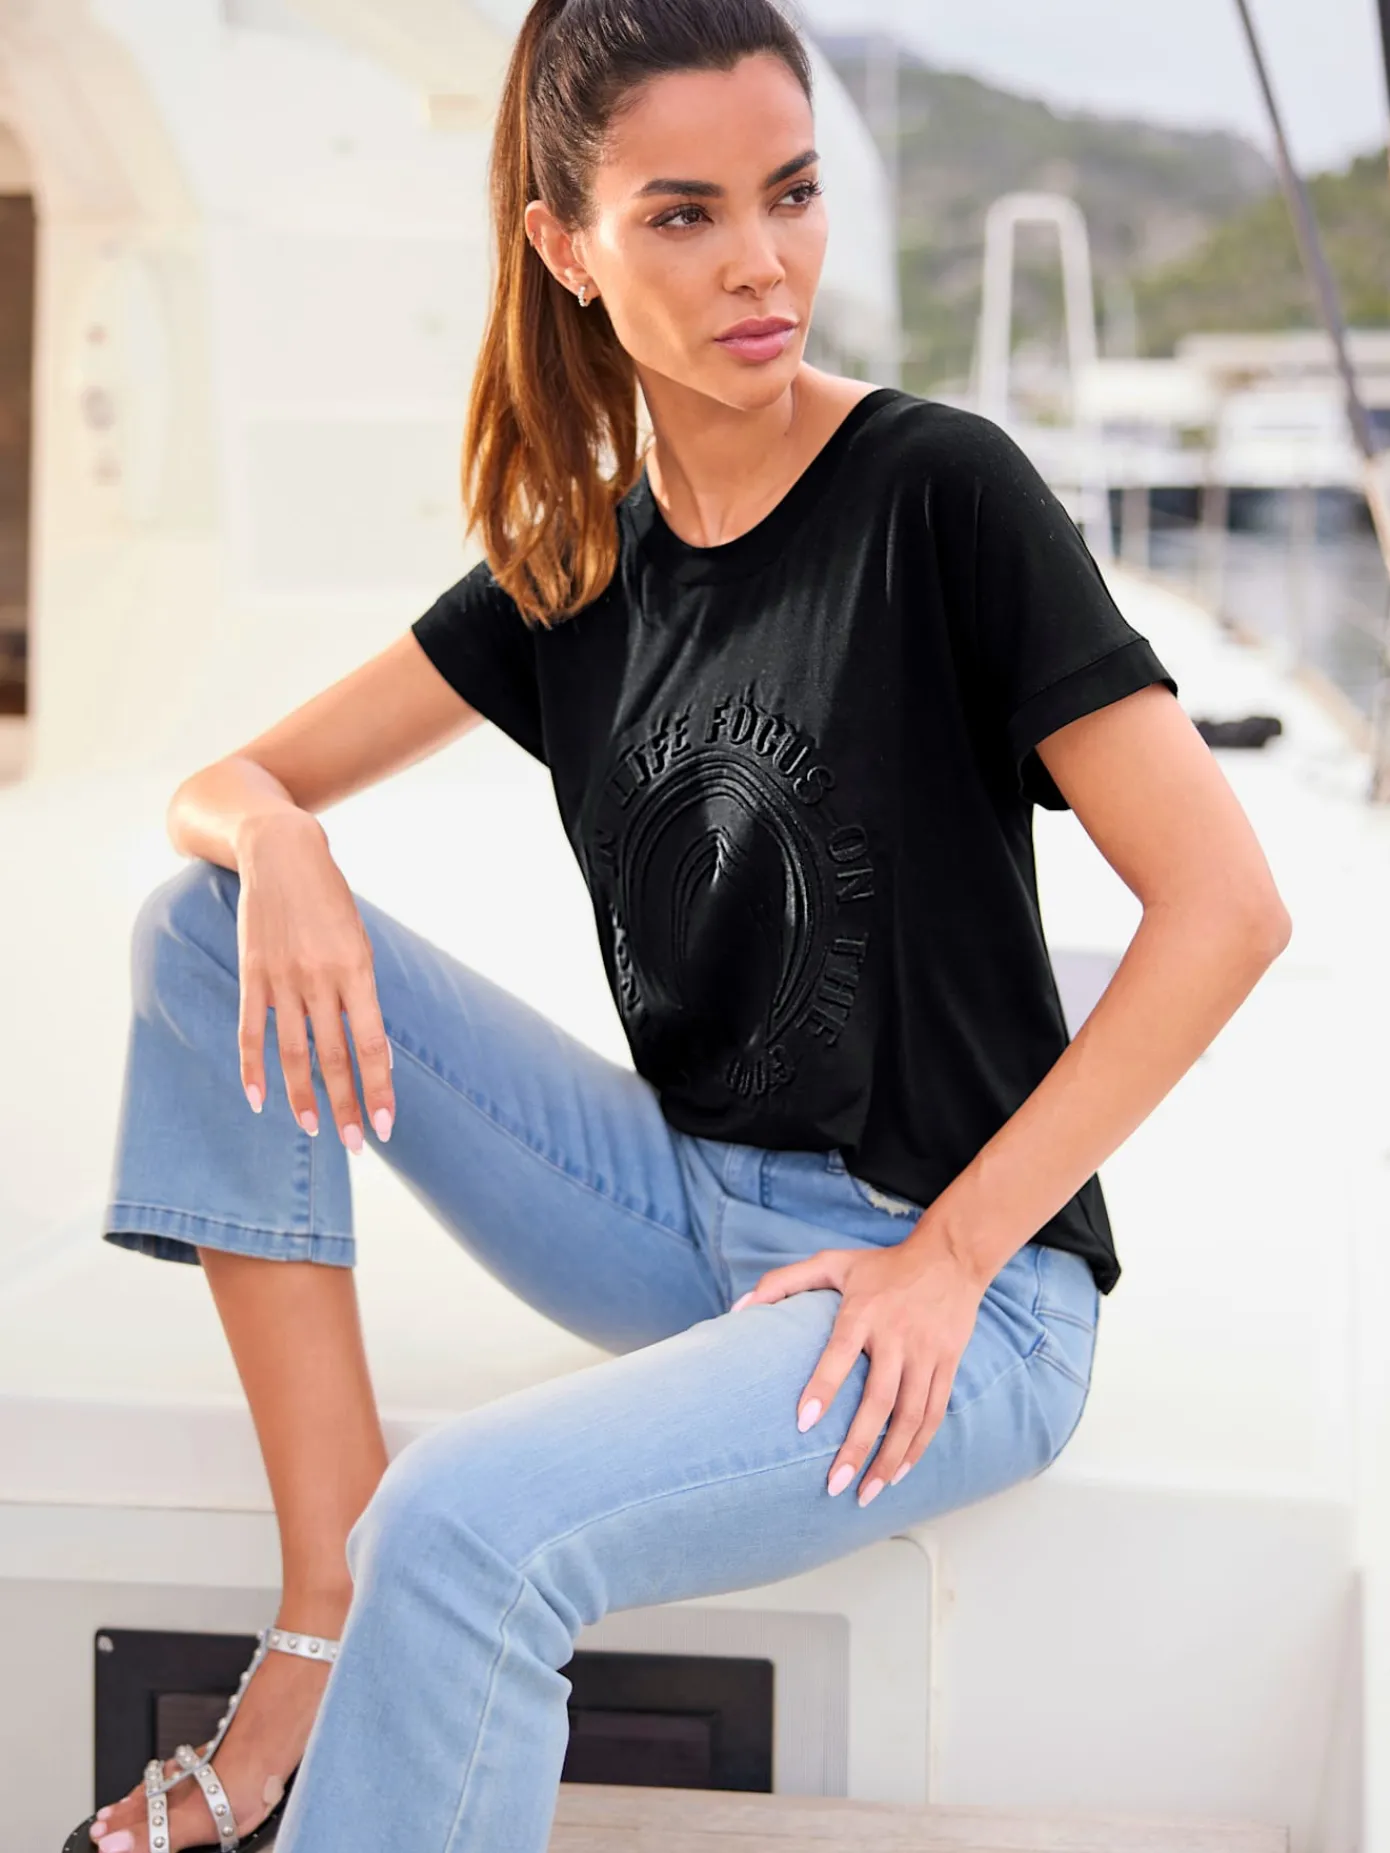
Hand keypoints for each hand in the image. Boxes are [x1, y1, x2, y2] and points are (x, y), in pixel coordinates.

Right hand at [234, 812, 395, 1154]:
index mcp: (357, 969)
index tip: (388, 1125)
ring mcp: (282, 978)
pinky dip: (252, 1069)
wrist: (282, 853)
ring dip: (303, 1098)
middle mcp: (321, 978)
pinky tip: (258, 1102)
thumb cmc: (329, 901)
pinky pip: (250, 1030)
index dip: (379, 1088)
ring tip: (314, 1131)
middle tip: (358, 1145)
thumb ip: (360, 993)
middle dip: (347, 1106)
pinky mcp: (252, 974)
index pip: (371, 1044)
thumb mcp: (358, 941)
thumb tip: (371, 1051)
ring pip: (292, 1053)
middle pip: (334, 1057)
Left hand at [731, 1230, 984, 1506]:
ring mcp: (926, 1353)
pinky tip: (899, 1472)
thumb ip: (783, 1282)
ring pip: (911, 1416)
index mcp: (864, 1312)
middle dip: (858, 1446)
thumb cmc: (883, 1265)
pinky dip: (918, 1447)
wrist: (951, 1257)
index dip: (823, 1387)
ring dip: (890, 1458)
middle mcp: (898, 1335)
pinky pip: (935, 1412)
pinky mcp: (948, 1363)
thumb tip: (737, 1307)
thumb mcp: (832, 1262)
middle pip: (880, 1399)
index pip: (841, 1352)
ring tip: (867, 1493)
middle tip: (835, 1484)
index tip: (803, 1422)